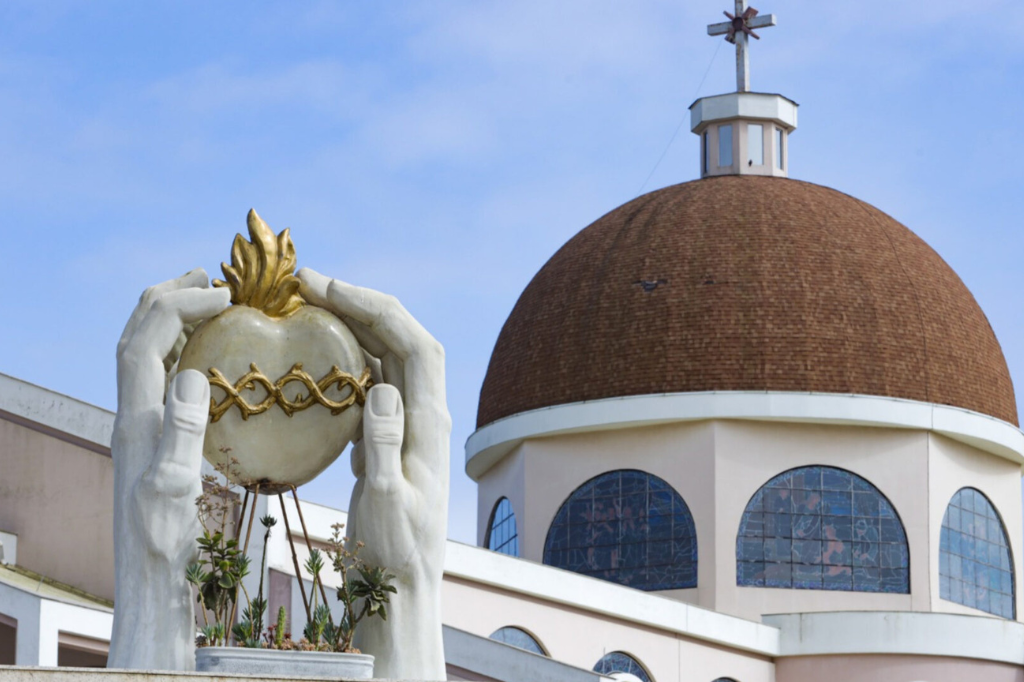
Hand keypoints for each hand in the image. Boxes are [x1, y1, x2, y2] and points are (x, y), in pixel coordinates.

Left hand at [109, 269, 229, 669]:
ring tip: (210, 302)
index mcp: (135, 421)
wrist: (152, 579)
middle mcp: (132, 416)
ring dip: (173, 318)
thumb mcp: (175, 489)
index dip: (178, 306)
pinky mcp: (155, 439)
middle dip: (170, 297)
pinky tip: (210, 355)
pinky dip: (183, 348)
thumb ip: (182, 431)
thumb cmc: (167, 543)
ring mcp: (141, 426)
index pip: (145, 342)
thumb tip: (193, 374)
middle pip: (136, 336)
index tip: (224, 295)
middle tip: (211, 278)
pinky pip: (162, 376)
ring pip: (146, 353)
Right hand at [297, 268, 449, 678]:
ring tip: (309, 304)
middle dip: (361, 302)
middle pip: (402, 338)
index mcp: (428, 424)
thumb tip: (379, 387)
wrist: (403, 585)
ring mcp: (409, 422)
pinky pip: (374, 379)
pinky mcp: (391, 435)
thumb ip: (382, 446)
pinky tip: (319, 351)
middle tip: (308, 283)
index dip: (375, 306)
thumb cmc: (395, 553)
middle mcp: (425, 414)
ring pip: (388, 355)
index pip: (413, 344)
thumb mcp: (385, 504)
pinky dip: (349, 355)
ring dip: (355, 323)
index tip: (325, 287)